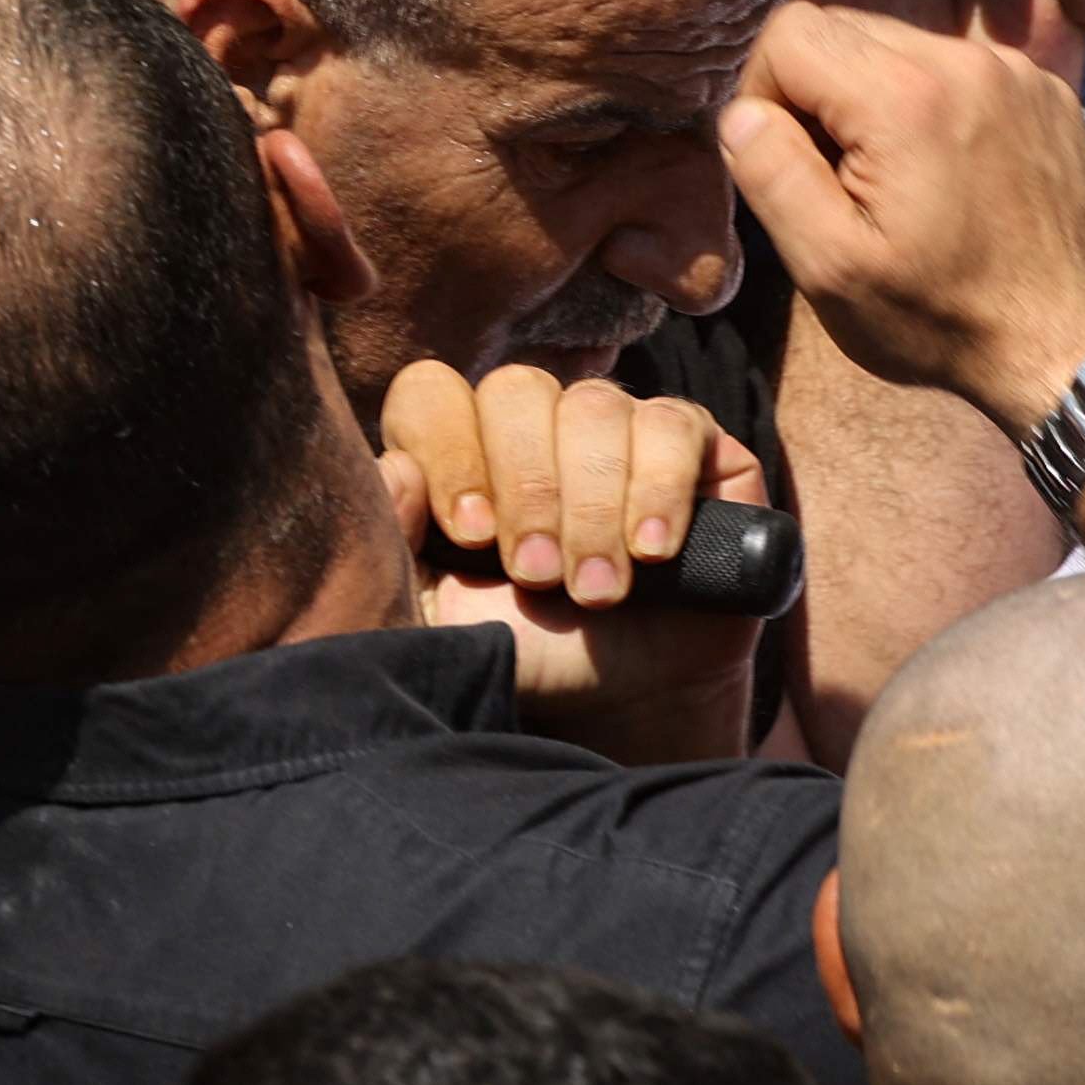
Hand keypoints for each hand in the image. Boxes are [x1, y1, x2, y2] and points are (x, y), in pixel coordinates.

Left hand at [379, 362, 768, 757]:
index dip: (449, 452)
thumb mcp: (437, 616)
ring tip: (597, 591)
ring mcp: (612, 421)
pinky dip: (659, 489)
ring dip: (592, 508)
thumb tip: (394, 469)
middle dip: (527, 492)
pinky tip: (651, 550)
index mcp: (456, 445)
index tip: (471, 536)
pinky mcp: (690, 441)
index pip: (431, 393)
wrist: (621, 693)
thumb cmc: (519, 645)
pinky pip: (673, 425)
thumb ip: (396, 546)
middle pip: (514, 391)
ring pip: (593, 407)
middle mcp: (531, 419)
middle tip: (538, 575)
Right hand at [717, 0, 1084, 432]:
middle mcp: (965, 62)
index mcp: (905, 98)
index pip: (789, 33)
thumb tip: (740, 112)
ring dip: (874, 95)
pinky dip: (931, 102)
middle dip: (818, 92)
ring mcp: (1016, 73)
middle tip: (839, 176)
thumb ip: (771, 174)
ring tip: (895, 177)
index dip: (764, 93)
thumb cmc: (943, 318)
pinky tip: (946, 171)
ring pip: (899, 42)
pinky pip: (956, 66)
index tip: (791, 161)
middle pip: (842, 27)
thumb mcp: (830, 267)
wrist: (1070, 346)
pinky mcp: (1046, 91)